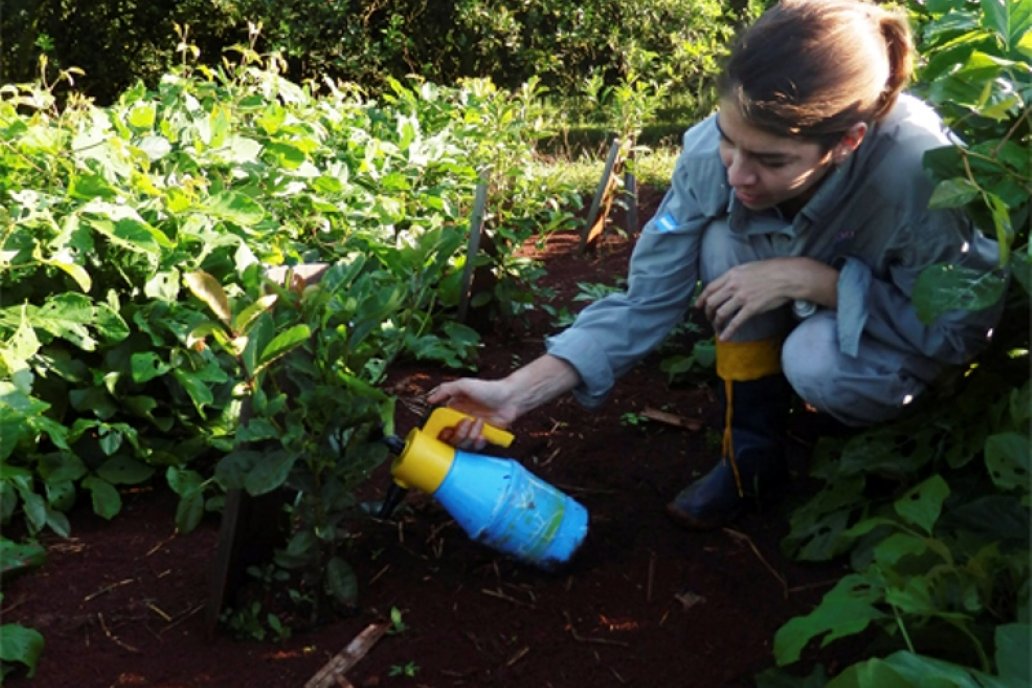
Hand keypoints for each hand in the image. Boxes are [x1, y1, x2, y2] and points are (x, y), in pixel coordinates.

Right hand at [426, 378, 519, 449]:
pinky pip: (475, 447)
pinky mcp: (482, 437)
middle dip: (458, 433)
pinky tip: (483, 433)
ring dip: (470, 435)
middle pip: (450, 439)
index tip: (444, 431)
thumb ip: (445, 390)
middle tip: (467, 422)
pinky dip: (478, 442)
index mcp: (452, 410)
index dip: (439, 432)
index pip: (439, 427)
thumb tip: (429, 399)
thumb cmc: (488, 389)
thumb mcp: (464, 384)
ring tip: (479, 422)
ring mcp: (471, 430)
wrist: (510, 398)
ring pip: (462, 444)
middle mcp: (460, 421)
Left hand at [696, 258, 836, 339]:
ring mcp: (742, 297)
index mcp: (732, 275)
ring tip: (717, 328)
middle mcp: (733, 286)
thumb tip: (728, 284)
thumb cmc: (771, 270)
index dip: (701, 299)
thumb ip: (736, 276)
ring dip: (716, 323)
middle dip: (708, 313)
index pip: (710, 288)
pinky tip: (724, 338)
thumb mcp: (748, 268)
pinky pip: (735, 323)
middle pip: (712, 302)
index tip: (698, 306)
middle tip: (709, 319)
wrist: (788, 276)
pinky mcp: (751, 308)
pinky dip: (727, 332)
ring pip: (721, 313)